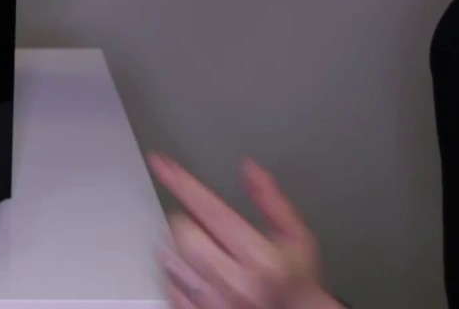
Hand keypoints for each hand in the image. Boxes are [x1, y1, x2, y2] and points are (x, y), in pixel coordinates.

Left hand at [147, 153, 342, 308]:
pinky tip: (200, 275)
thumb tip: (250, 169)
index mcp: (261, 260)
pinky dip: (177, 274)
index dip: (182, 182)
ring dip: (181, 248)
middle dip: (190, 221)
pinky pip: (168, 284)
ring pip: (169, 257)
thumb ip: (272, 201)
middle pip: (181, 230)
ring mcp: (213, 303)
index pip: (210, 209)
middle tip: (211, 230)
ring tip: (209, 256)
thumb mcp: (296, 238)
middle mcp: (235, 283)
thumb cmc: (295, 281)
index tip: (162, 163)